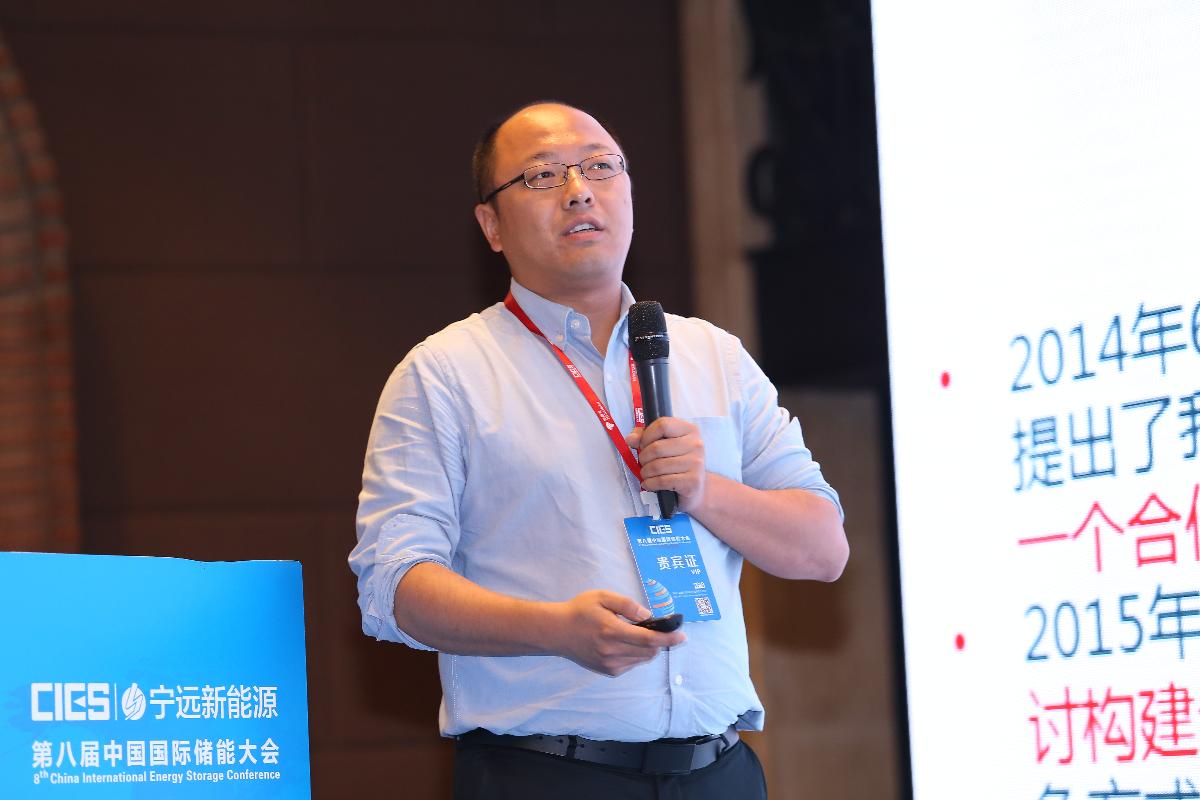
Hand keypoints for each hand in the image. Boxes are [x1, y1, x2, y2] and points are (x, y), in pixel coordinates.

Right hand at [549, 590, 685, 675]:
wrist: (557, 632)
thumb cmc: (580, 611)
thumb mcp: (602, 597)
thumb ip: (627, 605)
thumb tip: (647, 616)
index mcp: (612, 631)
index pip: (648, 640)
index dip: (668, 639)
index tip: (682, 636)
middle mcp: (612, 651)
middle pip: (649, 652)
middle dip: (660, 642)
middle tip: (660, 629)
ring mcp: (609, 664)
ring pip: (642, 659)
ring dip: (648, 648)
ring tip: (636, 633)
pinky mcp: (608, 671)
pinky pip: (632, 664)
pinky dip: (636, 654)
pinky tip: (625, 642)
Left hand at [626, 417, 706, 512]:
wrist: (697, 488)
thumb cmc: (677, 462)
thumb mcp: (664, 444)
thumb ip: (644, 437)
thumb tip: (630, 439)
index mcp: (690, 430)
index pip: (662, 424)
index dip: (646, 435)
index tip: (643, 445)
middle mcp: (696, 444)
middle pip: (657, 447)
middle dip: (643, 458)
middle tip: (643, 463)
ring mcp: (696, 463)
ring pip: (657, 466)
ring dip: (645, 472)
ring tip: (646, 474)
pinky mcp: (692, 481)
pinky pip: (662, 481)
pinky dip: (650, 484)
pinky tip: (649, 484)